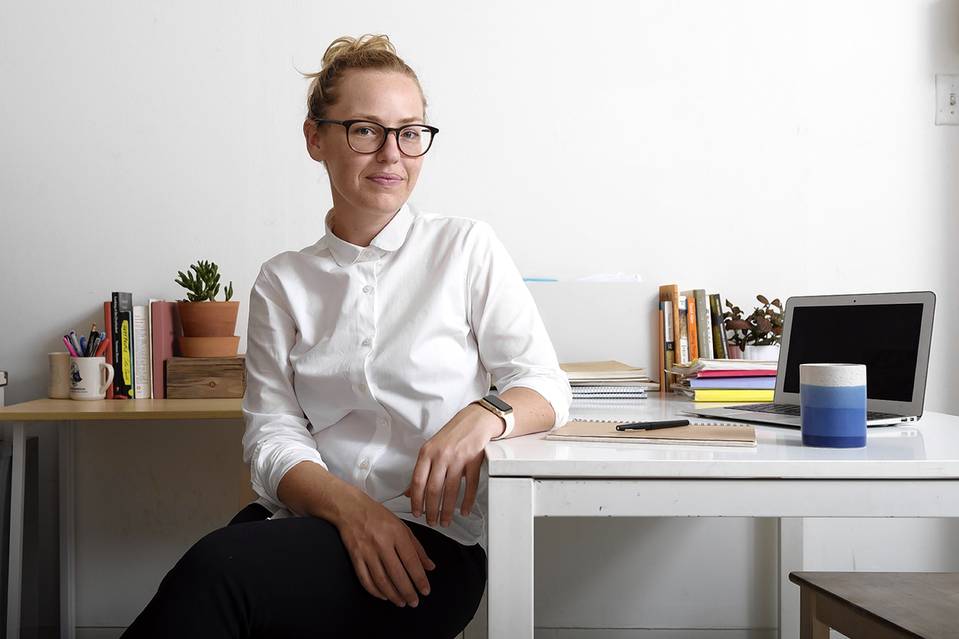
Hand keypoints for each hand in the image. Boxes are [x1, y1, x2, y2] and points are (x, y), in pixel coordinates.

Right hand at [336, 488, 435, 607]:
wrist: (351, 508)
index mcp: (397, 533)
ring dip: (393, 594)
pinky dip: (375, 590)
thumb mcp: (402, 526)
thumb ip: (417, 548)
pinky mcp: (355, 556)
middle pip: (397, 573)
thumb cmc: (378, 516)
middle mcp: (382, 543)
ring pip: (381, 579)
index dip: (419, 579)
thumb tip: (430, 566)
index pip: (411, 561)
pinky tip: (383, 595)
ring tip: (401, 602)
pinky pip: (365, 578)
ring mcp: (367, 551)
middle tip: (414, 602)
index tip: (425, 590)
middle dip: (407, 591)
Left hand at [404, 403, 502, 526]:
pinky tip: (464, 510)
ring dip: (447, 509)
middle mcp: (441, 455)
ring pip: (451, 490)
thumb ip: (421, 470)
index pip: (418, 481)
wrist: (475, 420)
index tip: (417, 512)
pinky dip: (467, 501)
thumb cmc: (452, 435)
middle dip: (432, 510)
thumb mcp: (431, 449)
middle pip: (433, 489)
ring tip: (445, 520)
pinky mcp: (474, 460)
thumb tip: (409, 491)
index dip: (416, 500)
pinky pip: (470, 485)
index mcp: (427, 452)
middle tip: (431, 521)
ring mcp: (458, 458)